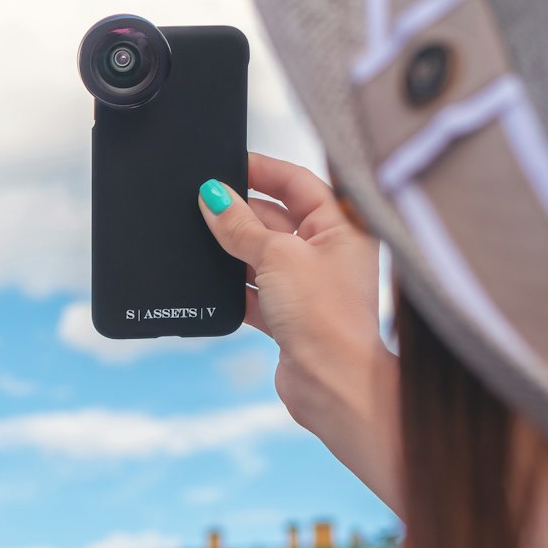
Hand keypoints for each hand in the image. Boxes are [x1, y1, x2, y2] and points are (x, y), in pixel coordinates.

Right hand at [203, 153, 401, 513]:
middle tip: (204, 202)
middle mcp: (330, 254)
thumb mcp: (275, 256)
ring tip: (203, 238)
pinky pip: (254, 290)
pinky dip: (233, 286)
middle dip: (241, 212)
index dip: (263, 169)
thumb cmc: (325, 318)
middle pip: (277, 217)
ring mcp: (309, 286)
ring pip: (262, 255)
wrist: (331, 384)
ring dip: (234, 250)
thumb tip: (212, 197)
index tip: (227, 163)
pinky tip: (211, 282)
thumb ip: (240, 225)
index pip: (299, 182)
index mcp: (344, 227)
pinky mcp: (290, 317)